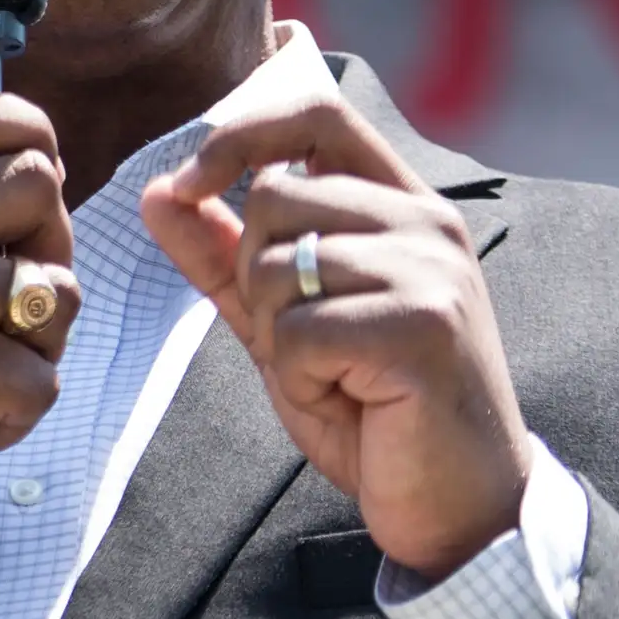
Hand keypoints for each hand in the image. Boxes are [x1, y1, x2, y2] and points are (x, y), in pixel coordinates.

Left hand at [141, 94, 527, 580]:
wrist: (459, 504)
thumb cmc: (378, 411)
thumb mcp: (288, 323)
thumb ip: (227, 257)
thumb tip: (158, 191)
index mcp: (404, 204)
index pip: (317, 113)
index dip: (240, 131)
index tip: (188, 182)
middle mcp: (426, 221)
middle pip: (273, 197)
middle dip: (254, 280)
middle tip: (305, 344)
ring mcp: (430, 269)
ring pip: (278, 265)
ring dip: (279, 338)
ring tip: (336, 376)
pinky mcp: (422, 326)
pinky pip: (299, 331)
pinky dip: (301, 379)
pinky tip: (350, 401)